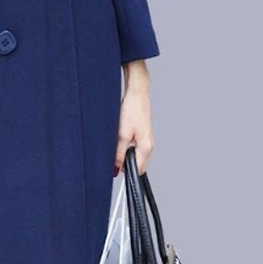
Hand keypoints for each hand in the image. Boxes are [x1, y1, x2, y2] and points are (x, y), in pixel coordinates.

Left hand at [114, 60, 153, 175]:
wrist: (137, 92)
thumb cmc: (132, 109)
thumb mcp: (122, 133)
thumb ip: (118, 152)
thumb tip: (115, 168)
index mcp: (146, 148)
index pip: (138, 170)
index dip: (125, 171)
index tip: (114, 169)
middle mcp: (149, 146)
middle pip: (137, 163)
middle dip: (124, 162)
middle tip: (112, 154)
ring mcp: (147, 139)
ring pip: (135, 155)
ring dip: (125, 153)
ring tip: (116, 142)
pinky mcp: (142, 133)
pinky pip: (135, 146)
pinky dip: (126, 146)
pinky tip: (120, 137)